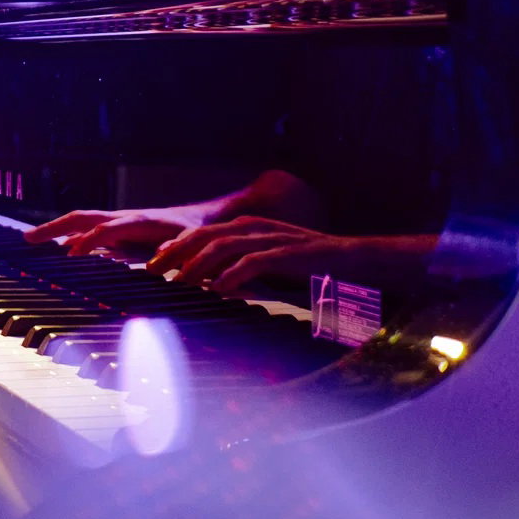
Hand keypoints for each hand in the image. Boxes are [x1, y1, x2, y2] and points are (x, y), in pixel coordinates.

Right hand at [23, 207, 203, 255]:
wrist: (199, 219)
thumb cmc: (193, 232)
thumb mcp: (189, 241)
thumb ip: (176, 249)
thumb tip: (162, 258)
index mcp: (137, 221)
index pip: (104, 229)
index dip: (87, 241)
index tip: (69, 255)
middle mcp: (121, 219)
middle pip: (80, 219)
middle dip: (53, 227)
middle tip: (27, 239)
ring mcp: (117, 223)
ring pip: (79, 224)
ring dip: (56, 231)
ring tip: (32, 241)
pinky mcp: (118, 230)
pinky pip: (87, 232)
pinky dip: (70, 238)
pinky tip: (60, 251)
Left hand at [148, 217, 435, 294]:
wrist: (365, 264)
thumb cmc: (318, 272)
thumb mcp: (275, 270)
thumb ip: (246, 273)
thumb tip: (214, 289)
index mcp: (252, 228)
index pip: (203, 232)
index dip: (176, 246)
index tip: (154, 263)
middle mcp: (260, 227)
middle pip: (206, 234)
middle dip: (176, 252)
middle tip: (153, 271)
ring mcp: (277, 238)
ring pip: (225, 245)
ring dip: (198, 264)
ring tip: (179, 282)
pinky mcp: (294, 253)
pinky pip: (257, 261)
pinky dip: (235, 275)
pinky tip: (221, 290)